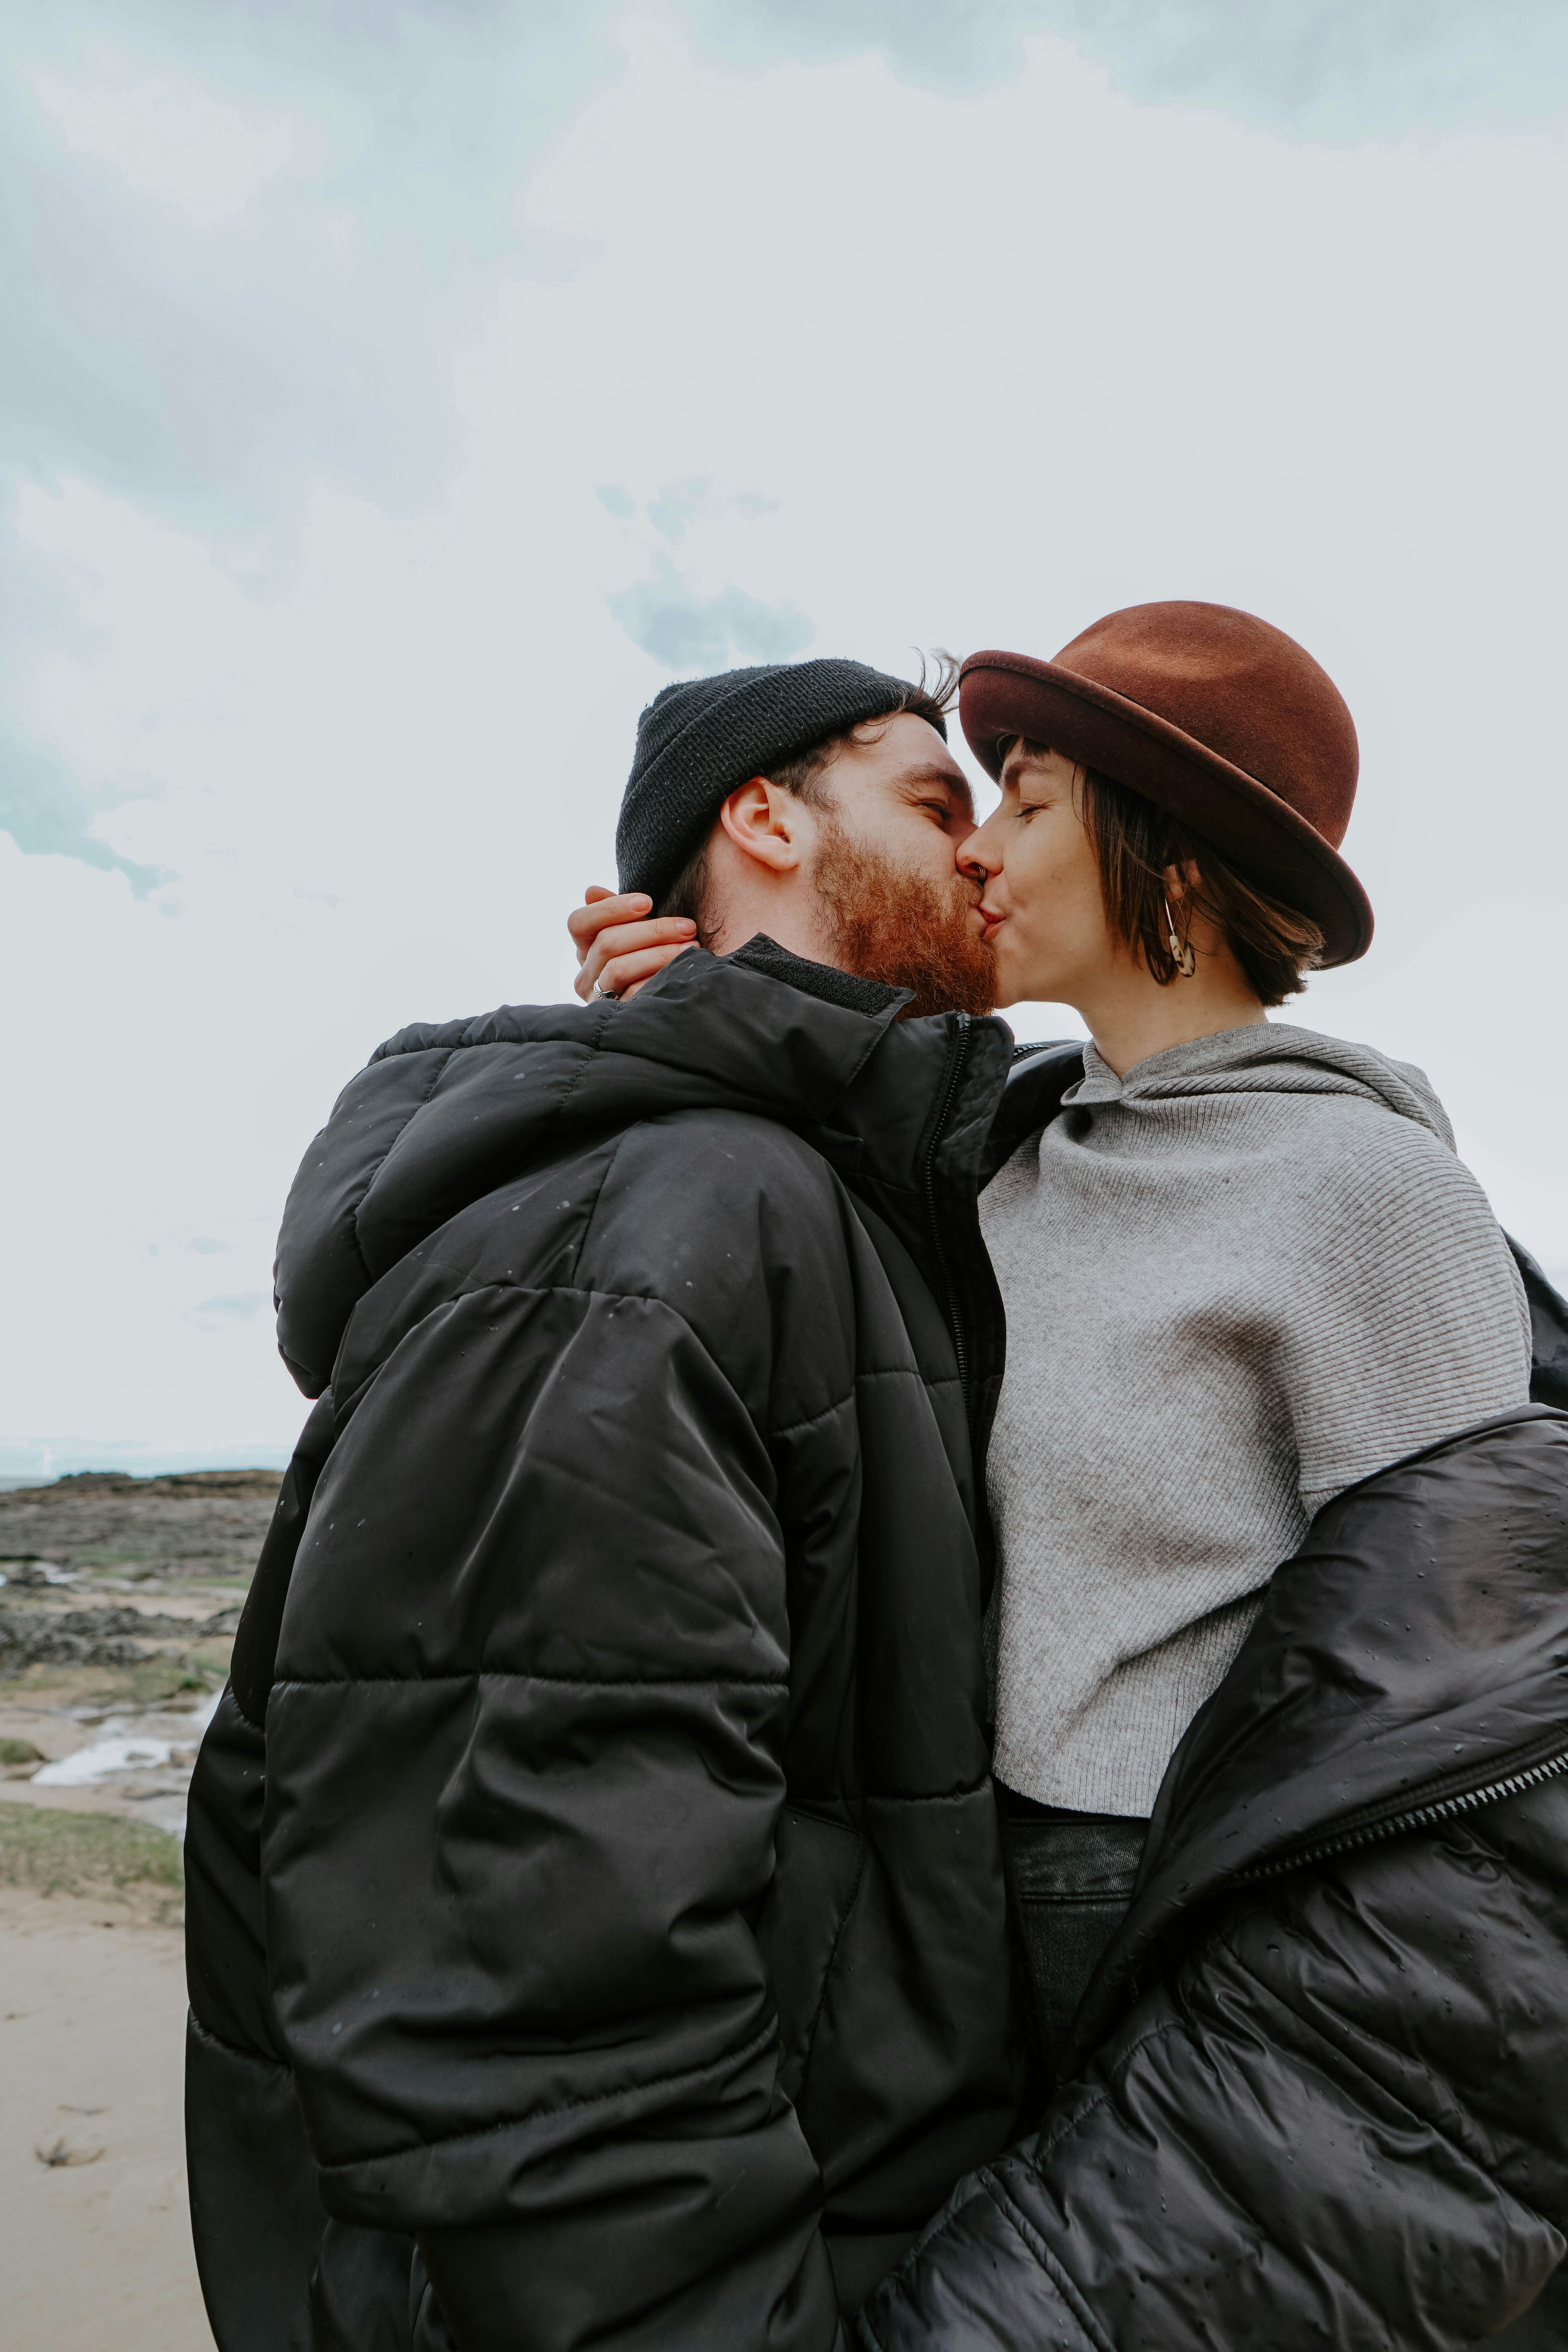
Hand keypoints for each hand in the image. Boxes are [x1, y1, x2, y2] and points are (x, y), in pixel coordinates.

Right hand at [569, 886, 697, 1003]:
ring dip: (659, 954)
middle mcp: (585, 975)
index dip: (611, 909)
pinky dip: (659, 980)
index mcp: (585, 949)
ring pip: (619, 968)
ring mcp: (597, 998)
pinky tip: (683, 973)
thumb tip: (590, 891)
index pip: (579, 923)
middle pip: (607, 943)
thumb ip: (617, 913)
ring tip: (691, 947)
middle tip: (688, 927)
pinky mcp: (616, 1017)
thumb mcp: (637, 934)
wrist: (670, 1005)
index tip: (648, 902)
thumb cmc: (653, 960)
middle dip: (651, 931)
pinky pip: (634, 994)